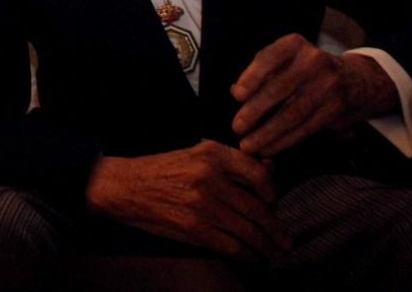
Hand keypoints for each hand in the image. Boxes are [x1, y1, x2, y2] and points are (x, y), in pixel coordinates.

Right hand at [84, 141, 289, 259]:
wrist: (126, 186)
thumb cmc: (163, 169)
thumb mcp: (197, 154)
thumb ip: (232, 163)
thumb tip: (270, 171)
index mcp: (212, 153)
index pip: (257, 172)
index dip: (273, 191)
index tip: (274, 202)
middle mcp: (210, 177)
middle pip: (257, 207)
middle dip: (276, 229)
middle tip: (285, 241)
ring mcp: (203, 204)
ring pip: (248, 231)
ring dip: (266, 246)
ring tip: (274, 253)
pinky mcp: (194, 227)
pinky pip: (231, 245)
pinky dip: (246, 255)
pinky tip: (251, 257)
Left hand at [231, 33, 397, 157]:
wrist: (354, 79)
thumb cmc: (304, 71)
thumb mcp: (285, 61)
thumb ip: (261, 74)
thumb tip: (236, 91)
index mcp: (294, 45)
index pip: (269, 58)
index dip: (252, 77)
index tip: (237, 96)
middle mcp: (313, 61)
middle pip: (279, 89)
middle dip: (255, 112)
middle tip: (237, 128)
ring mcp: (328, 84)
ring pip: (292, 113)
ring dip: (268, 133)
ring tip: (249, 145)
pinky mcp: (336, 108)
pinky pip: (306, 127)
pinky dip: (285, 140)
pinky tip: (270, 148)